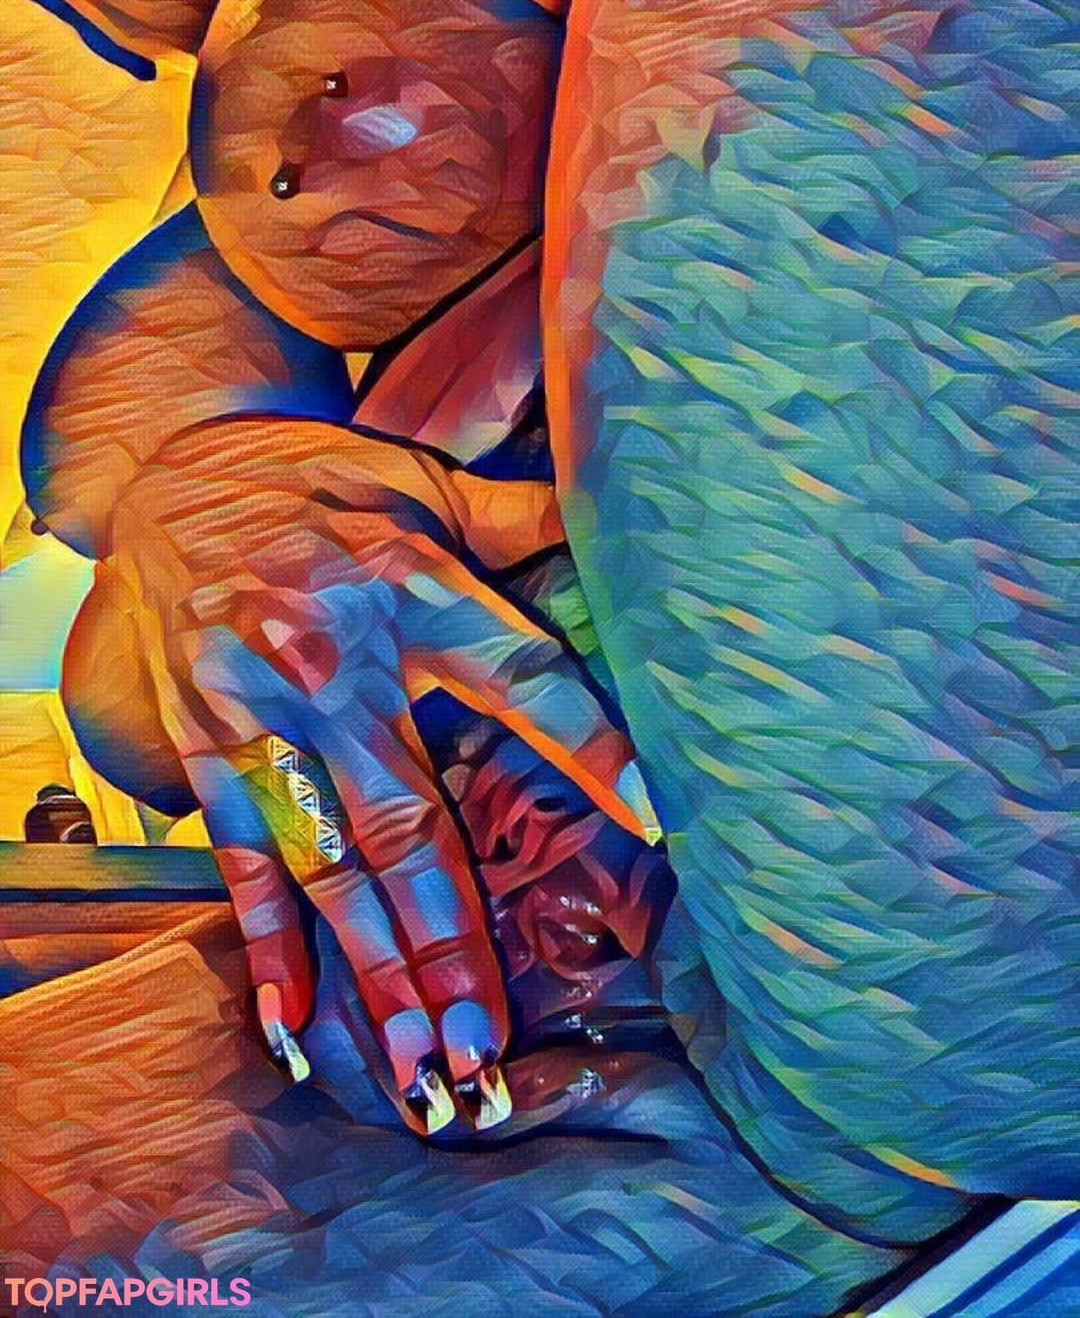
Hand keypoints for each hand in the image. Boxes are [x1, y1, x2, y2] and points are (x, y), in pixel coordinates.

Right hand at [66, 416, 658, 1133]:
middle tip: (488, 1039)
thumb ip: (514, 515)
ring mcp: (260, 711)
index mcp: (410, 589)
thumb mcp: (418, 477)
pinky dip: (266, 937)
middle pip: (408, 817)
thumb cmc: (313, 479)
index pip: (521, 679)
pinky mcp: (204, 741)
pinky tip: (294, 1021)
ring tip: (419, 1060)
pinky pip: (239, 851)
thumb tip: (624, 518)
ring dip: (374, 966)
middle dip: (452, 935)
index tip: (658, 825)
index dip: (592, 747)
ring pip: (328, 860)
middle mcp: (336, 662)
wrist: (166, 471)